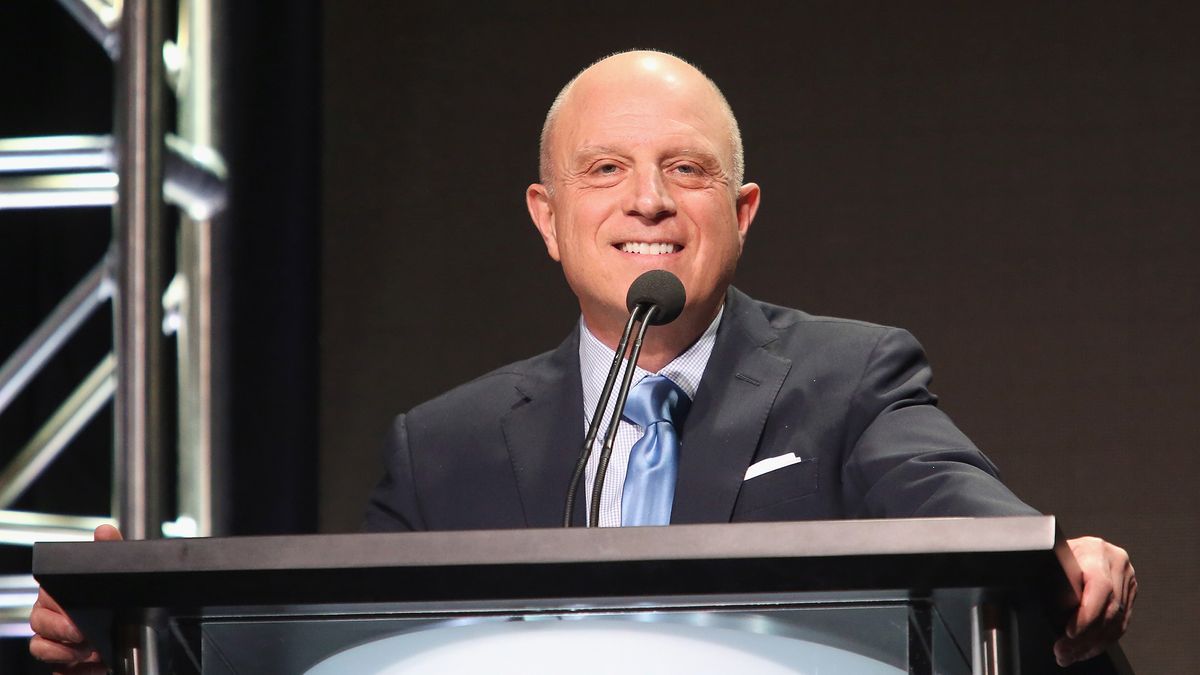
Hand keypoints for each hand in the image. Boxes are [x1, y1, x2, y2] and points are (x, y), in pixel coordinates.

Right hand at [29, 524, 122, 674]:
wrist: (140, 640)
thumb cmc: (124, 605)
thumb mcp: (121, 576)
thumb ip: (112, 551)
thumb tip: (104, 531)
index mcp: (64, 593)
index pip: (47, 594)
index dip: (55, 602)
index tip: (73, 612)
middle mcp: (56, 617)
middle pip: (39, 621)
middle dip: (60, 628)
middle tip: (82, 633)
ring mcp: (58, 641)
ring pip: (41, 645)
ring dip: (62, 650)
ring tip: (89, 650)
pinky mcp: (63, 663)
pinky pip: (54, 667)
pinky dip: (67, 666)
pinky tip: (86, 663)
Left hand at [1055, 535, 1136, 665]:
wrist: (1077, 547)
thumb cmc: (1059, 551)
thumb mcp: (1053, 558)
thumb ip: (1054, 577)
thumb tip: (1042, 599)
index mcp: (1097, 551)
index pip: (1100, 587)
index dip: (1086, 615)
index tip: (1069, 633)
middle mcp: (1116, 565)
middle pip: (1108, 610)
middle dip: (1084, 637)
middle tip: (1064, 651)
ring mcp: (1126, 580)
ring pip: (1115, 622)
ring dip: (1091, 644)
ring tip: (1070, 655)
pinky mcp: (1129, 595)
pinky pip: (1120, 624)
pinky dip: (1101, 641)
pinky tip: (1085, 650)